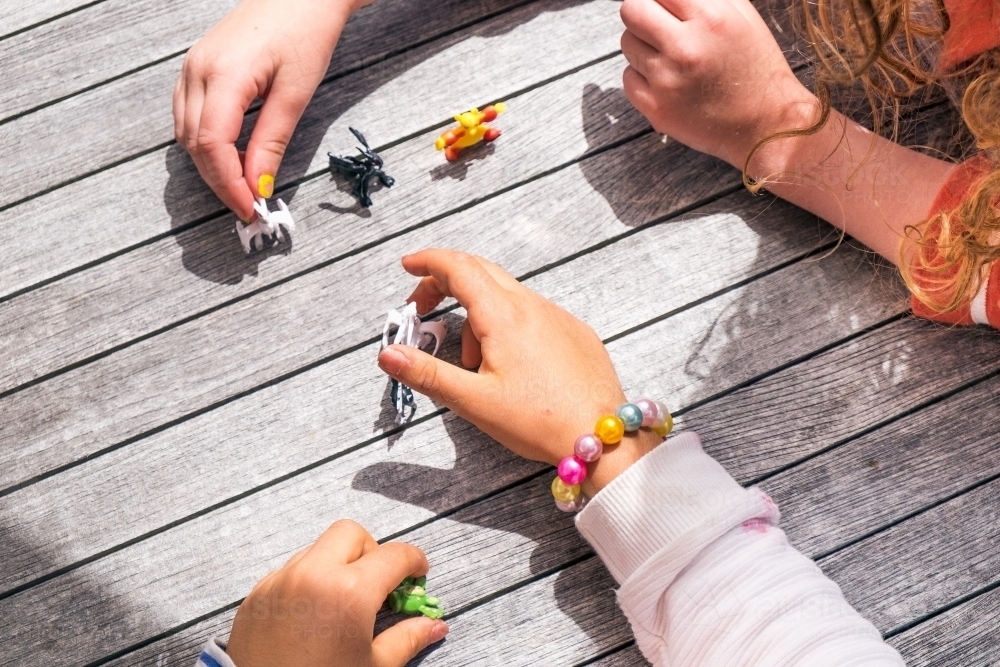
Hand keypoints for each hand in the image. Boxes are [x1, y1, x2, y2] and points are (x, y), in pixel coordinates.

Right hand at [173, 0, 365, 220]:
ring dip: (211, 164)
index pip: (212, 145)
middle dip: (219, 181)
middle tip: (249, 205)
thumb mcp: (296, 92)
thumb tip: (258, 184)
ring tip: (243, 184)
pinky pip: (188, 114)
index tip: (250, 208)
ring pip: (186, 132)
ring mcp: (192, 66)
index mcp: (223, 74)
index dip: (228, 184)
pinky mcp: (197, 66)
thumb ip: (272, 140)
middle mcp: (197, 69)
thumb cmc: (305, 30)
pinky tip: (233, 154)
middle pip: (195, 144)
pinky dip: (206, 142)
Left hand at [226, 520, 447, 666]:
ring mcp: (280, 582)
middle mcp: (313, 575)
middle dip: (371, 551)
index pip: (394, 555)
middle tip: (378, 584)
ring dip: (337, 564)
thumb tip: (435, 626)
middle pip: (351, 534)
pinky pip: (290, 571)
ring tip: (343, 602)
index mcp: (349, 592)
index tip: (418, 573)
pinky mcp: (257, 596)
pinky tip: (314, 614)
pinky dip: (308, 580)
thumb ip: (407, 639)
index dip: (414, 561)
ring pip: (317, 549)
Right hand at [376, 250, 662, 495]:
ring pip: (507, 295)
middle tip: (423, 308)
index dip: (428, 262)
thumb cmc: (541, 421)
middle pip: (480, 272)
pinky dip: (508, 324)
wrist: (602, 436)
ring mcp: (558, 317)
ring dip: (477, 313)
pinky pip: (533, 313)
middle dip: (445, 283)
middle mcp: (532, 306)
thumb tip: (388, 354)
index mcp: (503, 316)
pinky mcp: (576, 332)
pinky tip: (509, 364)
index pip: (458, 268)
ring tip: (470, 361)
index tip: (408, 266)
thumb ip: (427, 374)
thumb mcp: (474, 401)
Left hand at [619, 0, 816, 172]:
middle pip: (631, 11)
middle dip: (642, 14)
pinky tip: (667, 81)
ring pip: (627, 44)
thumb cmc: (755, 69)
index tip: (664, 7)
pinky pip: (628, 79)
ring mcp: (666, 81)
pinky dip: (642, 77)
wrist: (765, 124)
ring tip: (671, 58)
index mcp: (710, 18)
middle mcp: (685, 48)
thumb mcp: (742, 17)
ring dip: (643, 46)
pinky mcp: (656, 109)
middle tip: (657, 26)